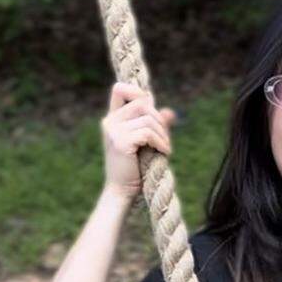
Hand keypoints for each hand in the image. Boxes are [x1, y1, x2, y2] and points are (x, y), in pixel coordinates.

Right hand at [101, 80, 175, 196]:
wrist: (121, 192)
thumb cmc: (134, 170)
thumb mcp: (146, 143)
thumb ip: (155, 126)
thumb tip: (171, 112)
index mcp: (112, 119)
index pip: (120, 88)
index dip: (138, 92)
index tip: (152, 109)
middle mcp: (110, 121)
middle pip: (141, 102)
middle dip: (159, 118)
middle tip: (165, 138)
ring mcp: (113, 131)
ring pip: (147, 118)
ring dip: (163, 133)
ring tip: (166, 149)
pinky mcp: (120, 142)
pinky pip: (147, 132)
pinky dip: (160, 142)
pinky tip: (165, 153)